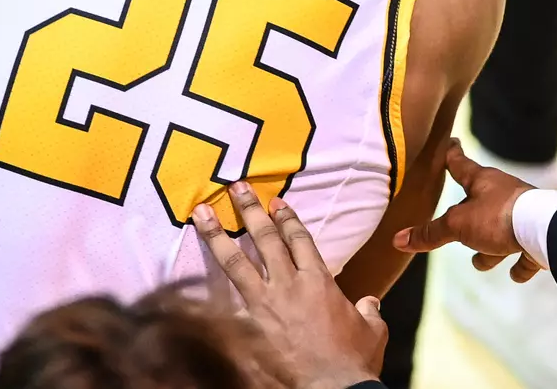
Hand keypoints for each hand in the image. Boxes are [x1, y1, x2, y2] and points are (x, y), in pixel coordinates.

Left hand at [193, 181, 386, 388]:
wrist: (332, 387)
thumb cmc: (354, 360)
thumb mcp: (372, 332)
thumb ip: (368, 312)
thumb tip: (370, 303)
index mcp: (318, 281)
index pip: (299, 239)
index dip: (287, 218)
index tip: (275, 201)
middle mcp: (288, 284)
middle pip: (266, 238)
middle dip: (250, 210)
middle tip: (236, 187)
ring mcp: (264, 304)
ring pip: (236, 260)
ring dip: (217, 234)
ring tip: (201, 212)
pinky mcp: (248, 327)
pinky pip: (222, 305)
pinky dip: (202, 292)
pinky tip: (184, 278)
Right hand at [394, 139, 541, 279]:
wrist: (545, 230)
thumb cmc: (498, 217)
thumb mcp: (458, 226)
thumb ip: (431, 233)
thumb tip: (398, 240)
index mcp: (482, 182)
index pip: (460, 164)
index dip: (451, 155)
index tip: (451, 142)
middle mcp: (502, 192)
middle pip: (479, 203)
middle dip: (468, 219)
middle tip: (457, 228)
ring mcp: (523, 212)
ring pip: (501, 229)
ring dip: (491, 247)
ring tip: (481, 263)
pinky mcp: (538, 234)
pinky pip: (525, 248)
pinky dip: (520, 261)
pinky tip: (516, 274)